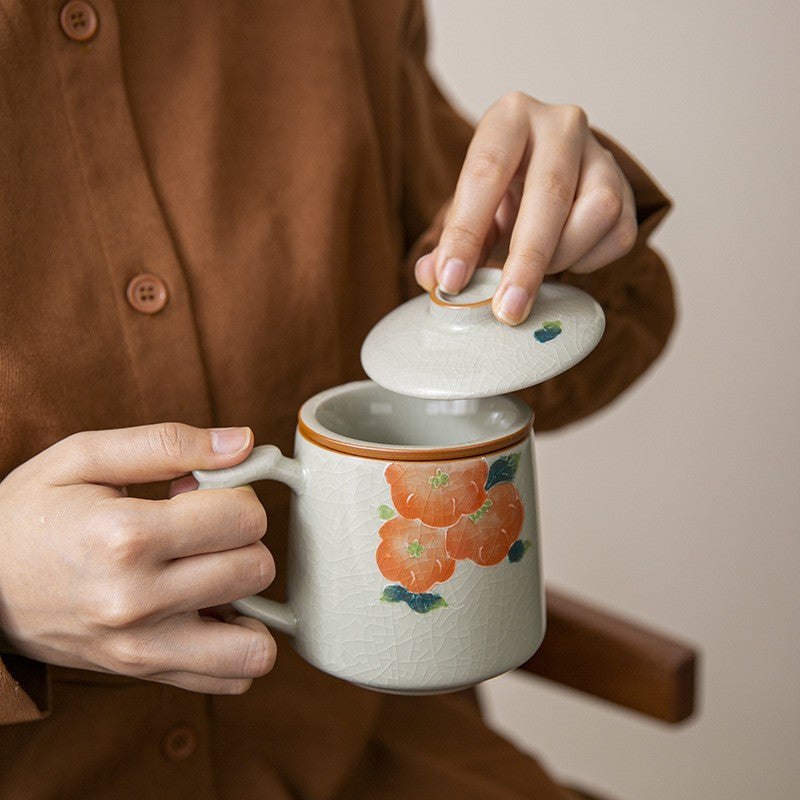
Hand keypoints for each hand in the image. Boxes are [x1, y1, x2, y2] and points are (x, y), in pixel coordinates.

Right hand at [0, 423, 275, 693]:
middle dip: (243, 539)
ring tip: (212, 573)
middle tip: (201, 529)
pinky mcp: (143, 673)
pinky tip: (207, 610)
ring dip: (248, 600)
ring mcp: (141, 648)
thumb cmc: (31, 514)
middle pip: (256, 569)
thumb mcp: (84, 457)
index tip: (203, 493)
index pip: (244, 519)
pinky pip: (231, 677)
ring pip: (255, 644)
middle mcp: (137, 601)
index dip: (237, 495)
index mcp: (125, 537)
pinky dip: (236, 645)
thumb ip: (169, 443)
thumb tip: (244, 442)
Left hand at [415, 93, 637, 323]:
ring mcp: (602, 153)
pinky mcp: (628, 188)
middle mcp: (561, 125)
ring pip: (596, 211)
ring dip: (563, 255)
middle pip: (549, 192)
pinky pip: (619, 235)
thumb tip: (433, 277)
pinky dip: (588, 261)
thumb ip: (450, 243)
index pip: (485, 172)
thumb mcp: (471, 210)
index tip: (452, 280)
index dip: (466, 232)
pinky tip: (565, 257)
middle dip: (526, 260)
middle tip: (507, 309)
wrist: (550, 176)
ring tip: (536, 269)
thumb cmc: (503, 192)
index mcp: (510, 118)